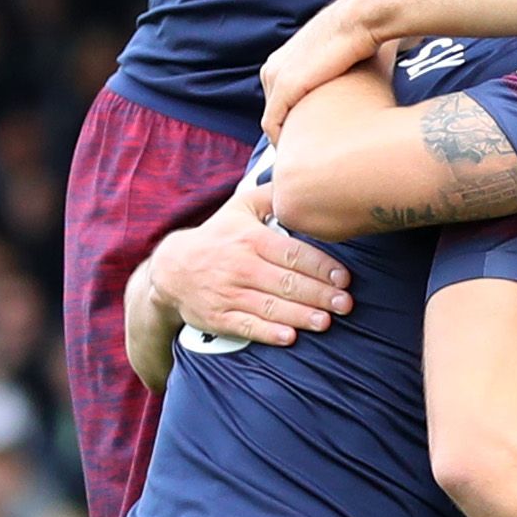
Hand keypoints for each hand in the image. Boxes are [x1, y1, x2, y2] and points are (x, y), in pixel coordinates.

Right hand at [147, 205, 351, 348]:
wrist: (172, 268)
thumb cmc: (217, 236)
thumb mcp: (239, 207)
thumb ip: (271, 195)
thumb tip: (301, 179)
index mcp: (251, 239)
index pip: (292, 253)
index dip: (320, 266)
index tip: (344, 277)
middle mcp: (241, 266)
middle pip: (286, 282)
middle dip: (319, 294)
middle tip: (345, 303)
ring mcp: (229, 293)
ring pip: (270, 306)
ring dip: (301, 316)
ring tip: (326, 321)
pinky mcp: (219, 316)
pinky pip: (247, 326)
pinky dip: (269, 333)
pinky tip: (290, 337)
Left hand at [258, 0, 385, 143]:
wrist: (358, 20)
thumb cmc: (355, 40)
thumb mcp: (333, 61)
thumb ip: (325, 79)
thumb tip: (340, 96)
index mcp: (281, 61)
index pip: (279, 101)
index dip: (293, 122)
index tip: (310, 141)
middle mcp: (272, 68)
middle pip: (274, 112)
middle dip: (288, 133)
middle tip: (307, 156)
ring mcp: (275, 77)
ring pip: (272, 121)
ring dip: (286, 140)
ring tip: (304, 159)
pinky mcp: (284, 88)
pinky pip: (273, 124)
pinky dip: (282, 141)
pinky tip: (300, 155)